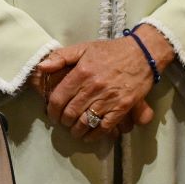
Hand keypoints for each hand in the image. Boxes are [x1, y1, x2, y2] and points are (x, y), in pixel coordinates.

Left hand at [36, 37, 157, 140]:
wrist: (143, 53)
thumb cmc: (111, 51)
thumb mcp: (84, 48)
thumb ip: (61, 57)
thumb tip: (41, 67)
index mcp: (81, 72)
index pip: (59, 99)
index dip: (52, 110)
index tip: (52, 114)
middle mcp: (93, 87)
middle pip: (70, 113)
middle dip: (63, 122)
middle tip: (64, 122)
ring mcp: (108, 99)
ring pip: (85, 122)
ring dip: (76, 131)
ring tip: (75, 130)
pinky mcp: (122, 107)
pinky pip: (105, 127)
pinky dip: (94, 135)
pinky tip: (89, 136)